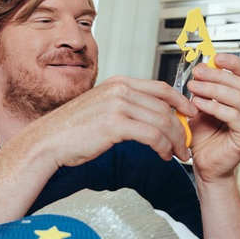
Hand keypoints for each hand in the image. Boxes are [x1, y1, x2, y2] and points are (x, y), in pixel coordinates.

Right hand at [41, 75, 198, 167]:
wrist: (48, 141)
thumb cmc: (71, 131)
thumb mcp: (100, 109)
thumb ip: (124, 107)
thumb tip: (147, 116)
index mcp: (117, 83)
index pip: (160, 88)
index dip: (181, 101)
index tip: (191, 113)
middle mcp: (119, 89)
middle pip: (165, 107)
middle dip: (181, 128)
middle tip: (186, 144)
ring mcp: (118, 105)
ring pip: (163, 121)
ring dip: (176, 141)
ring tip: (178, 155)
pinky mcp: (116, 123)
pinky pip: (153, 135)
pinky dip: (164, 147)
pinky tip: (163, 156)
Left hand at [185, 53, 239, 182]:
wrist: (206, 166)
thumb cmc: (205, 139)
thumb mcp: (201, 108)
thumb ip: (203, 90)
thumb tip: (200, 69)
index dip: (233, 63)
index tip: (215, 57)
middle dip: (216, 75)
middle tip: (196, 73)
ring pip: (238, 97)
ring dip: (213, 89)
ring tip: (194, 88)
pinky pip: (233, 115)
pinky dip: (214, 106)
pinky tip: (199, 104)